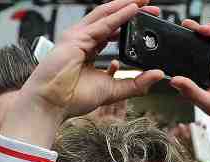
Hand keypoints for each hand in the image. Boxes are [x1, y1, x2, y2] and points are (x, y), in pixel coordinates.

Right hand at [2, 0, 164, 147]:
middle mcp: (83, 40)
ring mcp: (78, 36)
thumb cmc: (74, 97)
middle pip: (110, 19)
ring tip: (143, 1)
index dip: (129, 25)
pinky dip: (119, 16)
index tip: (148, 22)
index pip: (113, 32)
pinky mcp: (76, 38)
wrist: (52, 103)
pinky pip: (103, 24)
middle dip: (131, 11)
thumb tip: (158, 74)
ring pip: (106, 15)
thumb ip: (136, 83)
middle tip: (152, 7)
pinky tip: (133, 10)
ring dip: (126, 7)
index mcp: (90, 50)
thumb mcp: (114, 90)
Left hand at [168, 20, 209, 161]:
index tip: (172, 41)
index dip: (183, 49)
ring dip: (208, 31)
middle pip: (204, 46)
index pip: (192, 60)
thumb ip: (192, 91)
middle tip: (183, 26)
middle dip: (194, 35)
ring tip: (199, 28)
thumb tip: (172, 80)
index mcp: (207, 80)